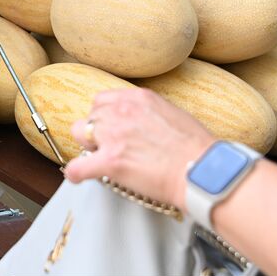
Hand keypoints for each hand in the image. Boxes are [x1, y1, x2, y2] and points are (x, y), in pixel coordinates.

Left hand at [65, 88, 217, 211]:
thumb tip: (138, 122)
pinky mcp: (110, 161)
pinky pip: (77, 167)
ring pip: (79, 135)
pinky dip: (75, 173)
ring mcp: (113, 136)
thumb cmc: (196, 148)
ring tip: (97, 160)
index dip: (103, 116)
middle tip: (107, 146)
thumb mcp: (171, 113)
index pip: (102, 100)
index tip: (109, 128)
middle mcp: (121, 111)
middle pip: (90, 117)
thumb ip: (148, 112)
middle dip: (96, 132)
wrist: (201, 171)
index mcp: (137, 98)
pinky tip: (78, 177)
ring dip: (88, 147)